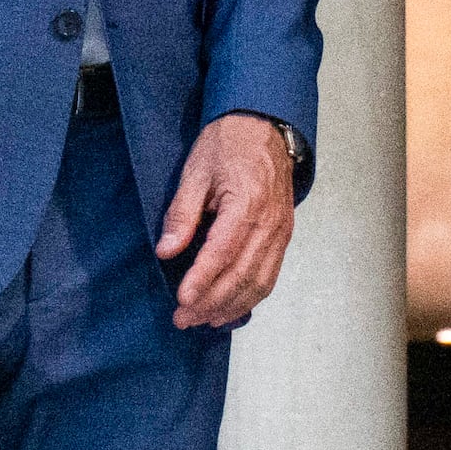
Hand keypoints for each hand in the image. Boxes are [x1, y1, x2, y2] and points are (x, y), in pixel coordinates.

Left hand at [157, 111, 301, 330]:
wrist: (265, 127)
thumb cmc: (229, 144)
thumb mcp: (196, 171)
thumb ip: (182, 214)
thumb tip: (167, 251)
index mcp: (247, 204)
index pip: (224, 252)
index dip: (203, 280)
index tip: (183, 300)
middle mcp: (270, 223)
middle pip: (242, 274)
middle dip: (212, 302)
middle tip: (183, 320)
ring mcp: (280, 232)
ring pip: (259, 281)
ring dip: (231, 306)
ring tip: (203, 321)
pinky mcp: (283, 236)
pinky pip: (270, 275)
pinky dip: (250, 297)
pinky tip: (230, 308)